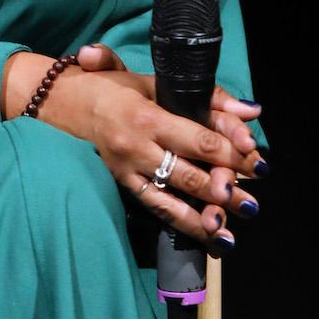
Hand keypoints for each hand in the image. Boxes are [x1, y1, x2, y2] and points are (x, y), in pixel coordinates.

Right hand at [74, 41, 264, 250]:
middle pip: (191, 175)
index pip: (200, 141)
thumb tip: (250, 109)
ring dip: (207, 216)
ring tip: (234, 228)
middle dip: (225, 190)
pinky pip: (157, 208)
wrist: (61, 101)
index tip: (257, 162)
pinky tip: (210, 237)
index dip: (232, 154)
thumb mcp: (155, 81)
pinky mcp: (122, 184)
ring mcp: (129, 170)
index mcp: (148, 116)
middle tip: (252, 203)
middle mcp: (138, 147)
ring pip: (174, 199)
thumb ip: (207, 95)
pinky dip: (185, 224)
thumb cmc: (112, 86)